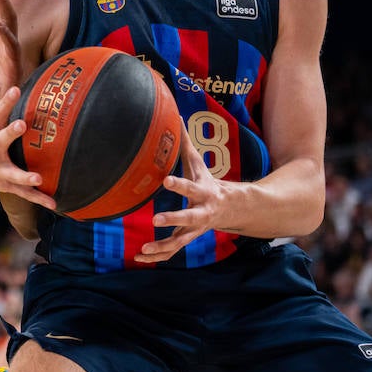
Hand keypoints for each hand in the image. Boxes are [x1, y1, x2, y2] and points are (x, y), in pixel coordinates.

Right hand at [0, 60, 54, 209]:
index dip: (5, 100)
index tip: (16, 88)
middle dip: (9, 133)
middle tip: (21, 124)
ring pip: (11, 173)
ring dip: (23, 176)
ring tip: (37, 177)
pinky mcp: (7, 185)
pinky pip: (24, 194)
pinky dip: (39, 199)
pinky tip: (54, 203)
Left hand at [136, 128, 231, 262]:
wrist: (232, 209)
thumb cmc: (208, 182)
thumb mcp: (199, 164)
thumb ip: (185, 143)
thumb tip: (176, 114)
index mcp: (204, 192)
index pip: (190, 187)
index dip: (179, 185)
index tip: (165, 180)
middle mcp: (202, 213)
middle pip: (188, 218)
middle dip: (173, 219)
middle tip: (156, 220)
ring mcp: (195, 229)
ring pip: (180, 241)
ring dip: (162, 246)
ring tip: (143, 249)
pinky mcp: (188, 238)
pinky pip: (172, 251)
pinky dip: (157, 256)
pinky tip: (140, 257)